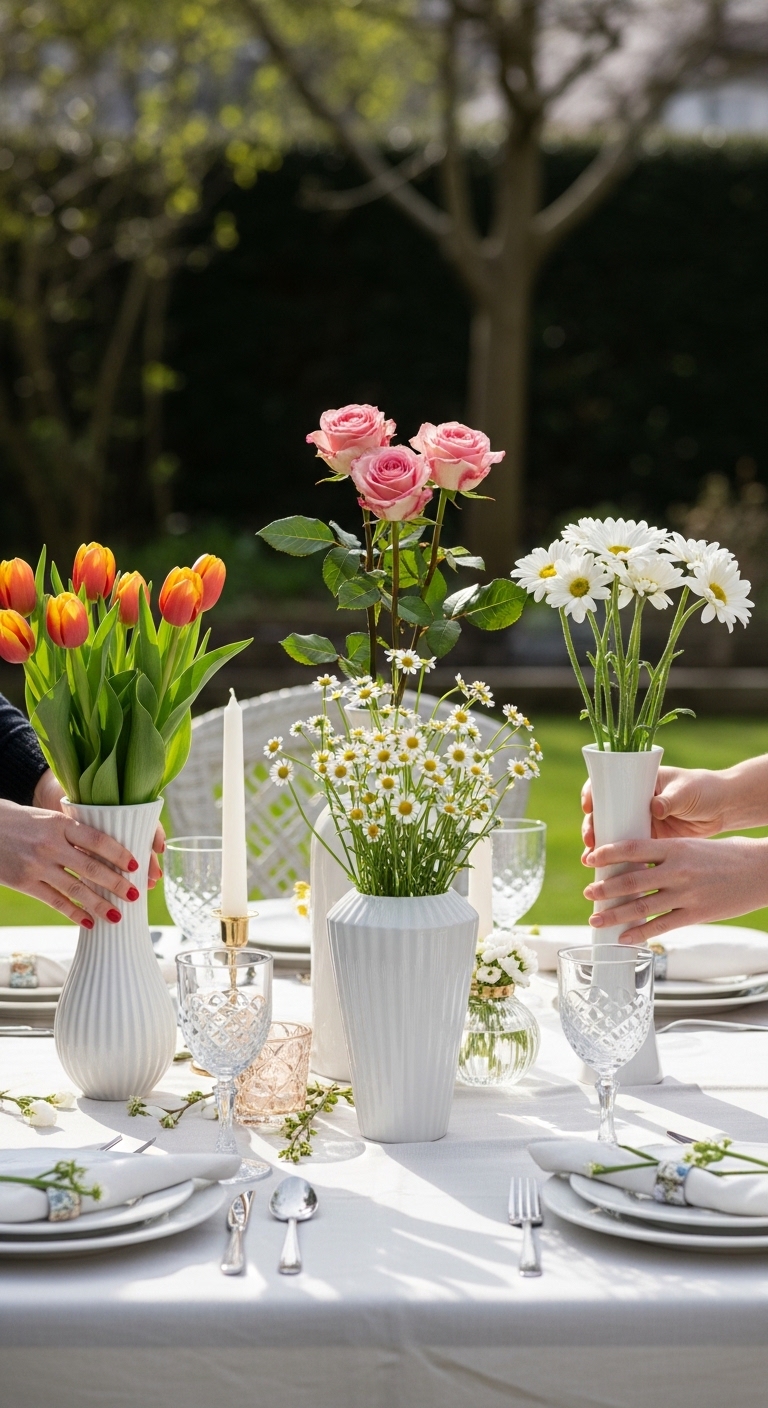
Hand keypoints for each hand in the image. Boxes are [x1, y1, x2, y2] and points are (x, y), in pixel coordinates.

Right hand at [0, 797, 145, 926]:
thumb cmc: (22, 821)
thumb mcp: (49, 817)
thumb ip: (74, 831)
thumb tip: (108, 848)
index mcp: (60, 824)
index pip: (97, 840)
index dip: (119, 854)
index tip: (136, 866)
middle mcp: (50, 845)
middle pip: (90, 867)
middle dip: (116, 884)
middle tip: (135, 895)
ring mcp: (37, 866)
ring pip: (75, 889)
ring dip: (99, 904)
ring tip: (117, 916)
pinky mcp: (25, 883)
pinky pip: (55, 901)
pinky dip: (74, 913)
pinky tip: (89, 922)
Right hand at [580, 766, 730, 855]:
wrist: (723, 809)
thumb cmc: (704, 790)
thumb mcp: (686, 791)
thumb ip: (670, 799)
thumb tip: (655, 808)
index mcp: (639, 781)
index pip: (607, 783)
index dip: (593, 794)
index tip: (588, 807)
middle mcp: (634, 801)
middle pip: (603, 811)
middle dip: (592, 826)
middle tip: (590, 840)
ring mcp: (640, 820)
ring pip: (612, 833)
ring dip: (599, 847)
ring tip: (590, 861)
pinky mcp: (649, 840)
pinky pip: (627, 852)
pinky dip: (616, 861)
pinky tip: (607, 873)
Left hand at [583, 835, 767, 943]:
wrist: (759, 871)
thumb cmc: (725, 855)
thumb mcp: (692, 846)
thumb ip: (665, 854)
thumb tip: (633, 863)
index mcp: (675, 847)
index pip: (632, 847)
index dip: (607, 853)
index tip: (590, 858)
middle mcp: (677, 870)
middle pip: (631, 880)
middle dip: (605, 889)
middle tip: (589, 893)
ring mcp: (686, 894)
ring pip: (642, 906)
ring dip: (615, 914)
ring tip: (596, 918)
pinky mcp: (696, 914)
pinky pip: (662, 925)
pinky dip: (640, 933)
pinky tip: (624, 937)